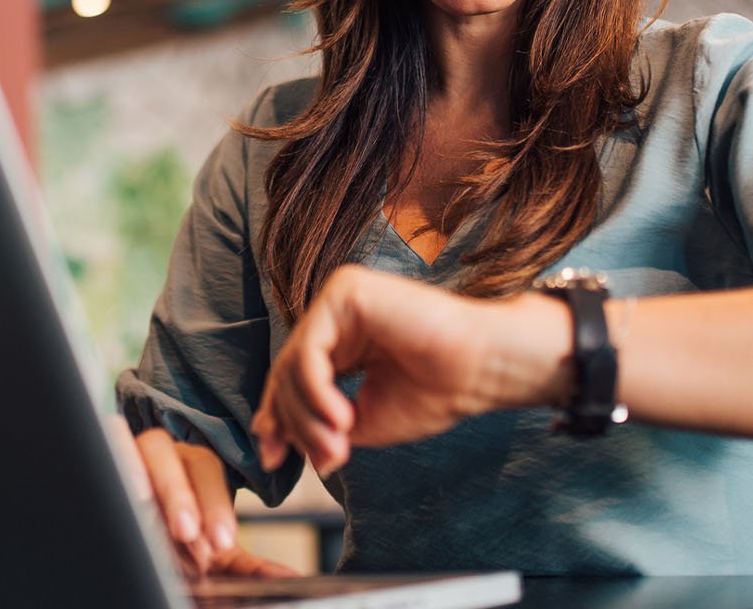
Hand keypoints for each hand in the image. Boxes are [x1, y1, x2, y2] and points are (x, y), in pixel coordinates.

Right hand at [111, 417, 297, 578]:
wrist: (131, 543)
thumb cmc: (172, 546)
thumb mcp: (208, 556)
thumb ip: (246, 566)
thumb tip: (288, 578)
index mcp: (197, 470)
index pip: (212, 474)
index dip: (216, 505)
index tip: (221, 541)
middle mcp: (169, 455)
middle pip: (185, 459)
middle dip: (187, 496)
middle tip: (189, 534)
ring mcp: (135, 452)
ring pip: (149, 446)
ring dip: (155, 480)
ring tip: (152, 511)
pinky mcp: (104, 457)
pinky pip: (109, 439)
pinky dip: (116, 456)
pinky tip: (125, 490)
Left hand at [249, 266, 502, 476]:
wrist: (481, 371)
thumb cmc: (436, 393)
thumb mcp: (361, 420)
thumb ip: (316, 424)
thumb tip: (271, 441)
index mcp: (342, 339)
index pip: (291, 377)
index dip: (277, 419)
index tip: (273, 459)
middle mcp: (336, 315)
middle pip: (287, 373)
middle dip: (296, 424)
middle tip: (326, 460)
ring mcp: (339, 299)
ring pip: (294, 363)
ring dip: (309, 415)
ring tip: (337, 446)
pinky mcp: (346, 291)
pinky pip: (310, 347)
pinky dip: (316, 390)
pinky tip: (340, 417)